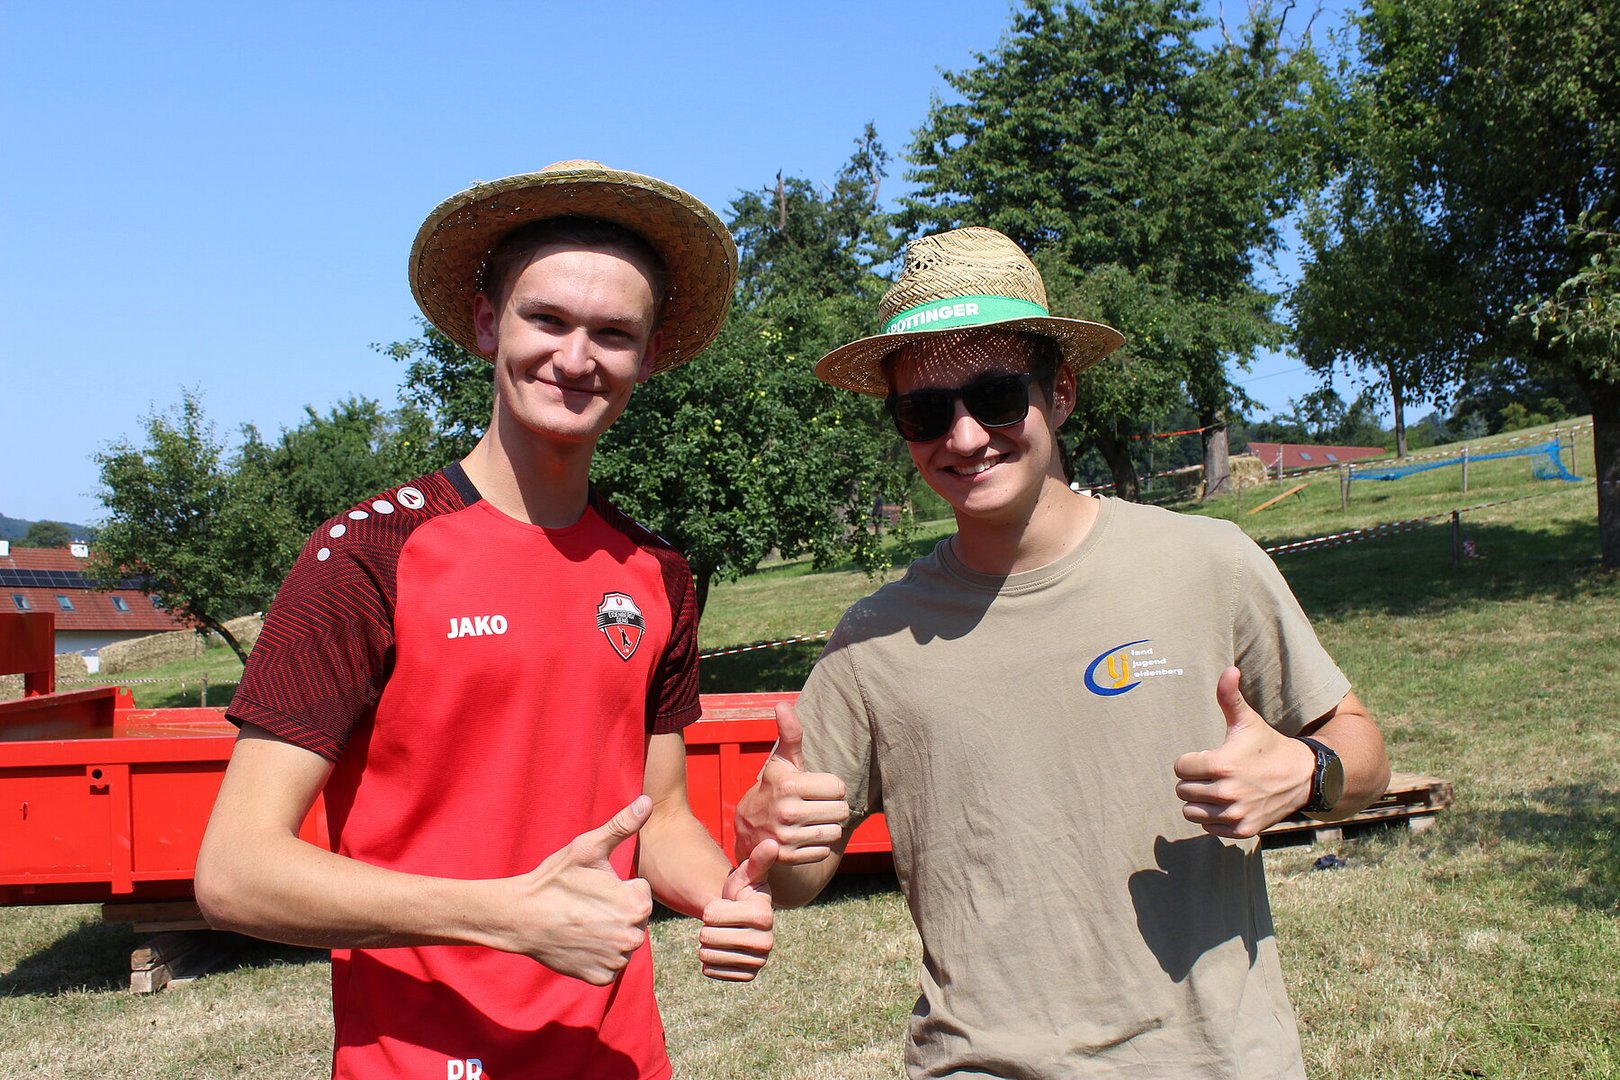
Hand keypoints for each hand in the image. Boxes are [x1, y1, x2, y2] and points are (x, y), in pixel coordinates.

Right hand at [510, 795, 655, 984]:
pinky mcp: (601, 978)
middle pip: (635, 918)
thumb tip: (648, 801)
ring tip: (582, 921)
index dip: (619, 886)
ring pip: (624, 942)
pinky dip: (598, 954)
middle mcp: (632, 937)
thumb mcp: (587, 848)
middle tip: (586, 904)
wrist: (519, 918)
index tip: (595, 886)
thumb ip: (622, 826)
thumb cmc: (555, 880)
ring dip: (609, 933)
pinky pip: (610, 964)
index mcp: (636, 905)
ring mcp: (616, 961)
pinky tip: (579, 940)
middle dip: (617, 910)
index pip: (641, 893)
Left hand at [697, 839, 776, 981]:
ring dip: (706, 945)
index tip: (723, 905)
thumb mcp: (746, 874)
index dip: (711, 909)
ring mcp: (758, 961)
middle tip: (719, 923)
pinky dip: (709, 962)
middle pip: (711, 938)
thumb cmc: (741, 892)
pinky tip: (719, 951)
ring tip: (718, 935)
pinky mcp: (748, 976)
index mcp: (764, 915)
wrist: (741, 918)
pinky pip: (713, 972)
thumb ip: (757, 860)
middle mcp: (767, 942)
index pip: (713, 916)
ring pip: (710, 956)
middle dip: (707, 928)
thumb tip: (772, 843)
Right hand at [734, 702, 849, 864]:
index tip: (814, 788)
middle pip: (841, 811)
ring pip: (834, 832)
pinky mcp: (788, 857)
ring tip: (810, 820)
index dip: (831, 787)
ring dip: (827, 826)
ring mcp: (787, 837)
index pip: (839, 788)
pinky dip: (817, 845)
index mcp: (789, 784)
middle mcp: (787, 811)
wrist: (748, 827)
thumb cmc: (774, 787)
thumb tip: (781, 704)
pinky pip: (824, 851)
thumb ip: (790, 734)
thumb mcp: (782, 761)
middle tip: (814, 805)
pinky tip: (803, 836)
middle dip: (832, 808)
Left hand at [1172, 667, 1314, 838]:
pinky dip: (1213, 817)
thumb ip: (1229, 696)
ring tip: (1217, 788)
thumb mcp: (1247, 720)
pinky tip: (1227, 803)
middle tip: (1214, 773)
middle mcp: (1227, 793)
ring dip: (1199, 801)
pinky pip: (1207, 826)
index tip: (1207, 757)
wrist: (1302, 776)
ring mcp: (1235, 814)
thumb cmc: (1268, 745)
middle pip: (1183, 790)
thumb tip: (1229, 669)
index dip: (1190, 761)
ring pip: (1190, 811)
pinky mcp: (1242, 830)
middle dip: (1194, 780)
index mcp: (1222, 764)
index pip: (1180, 768)